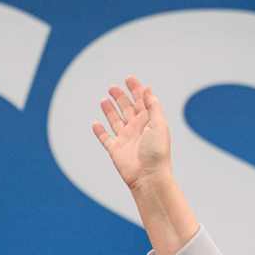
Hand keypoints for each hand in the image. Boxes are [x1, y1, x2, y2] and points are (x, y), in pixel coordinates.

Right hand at [91, 76, 170, 190]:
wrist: (149, 177)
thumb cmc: (157, 152)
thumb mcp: (159, 124)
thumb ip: (153, 106)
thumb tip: (148, 89)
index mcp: (149, 122)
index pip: (141, 101)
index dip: (136, 89)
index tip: (129, 78)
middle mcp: (137, 129)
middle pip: (127, 109)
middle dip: (120, 97)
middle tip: (113, 87)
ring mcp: (126, 139)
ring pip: (115, 121)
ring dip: (110, 110)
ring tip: (104, 100)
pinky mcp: (115, 150)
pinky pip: (105, 138)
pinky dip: (99, 131)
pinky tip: (95, 123)